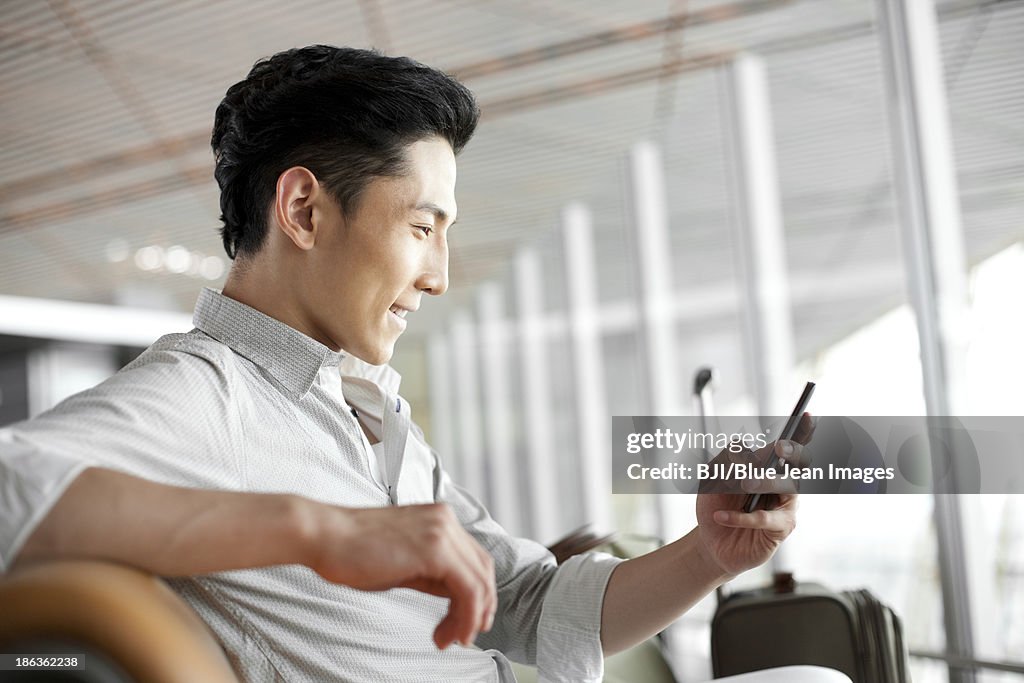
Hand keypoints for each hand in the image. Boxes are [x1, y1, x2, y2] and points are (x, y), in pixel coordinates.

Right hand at [308, 503, 496, 649]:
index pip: (474, 559)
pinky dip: (465, 616)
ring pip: (479, 582)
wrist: (323, 536)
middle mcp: (446, 520)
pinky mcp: (435, 549)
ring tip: (452, 639)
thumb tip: (454, 594)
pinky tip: (447, 633)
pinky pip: (467, 589)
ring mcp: (443, 532)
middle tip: (464, 636)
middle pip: (482, 569)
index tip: (462, 622)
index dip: (476, 594)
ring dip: (471, 617)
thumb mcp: (403, 563)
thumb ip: (432, 573)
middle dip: (479, 608)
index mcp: (439, 519)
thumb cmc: (352, 551)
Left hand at [695, 413, 813, 575]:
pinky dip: (740, 516)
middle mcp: (782, 484)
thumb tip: (742, 445)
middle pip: (798, 463)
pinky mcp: (780, 529)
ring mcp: (784, 506)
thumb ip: (725, 459)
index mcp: (767, 467)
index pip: (788, 445)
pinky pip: (766, 519)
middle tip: (779, 449)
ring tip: (743, 485)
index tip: (806, 415)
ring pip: (787, 487)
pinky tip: (721, 515)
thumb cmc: (715, 505)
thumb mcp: (711, 479)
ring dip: (765, 482)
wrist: (709, 541)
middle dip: (793, 452)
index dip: (802, 430)